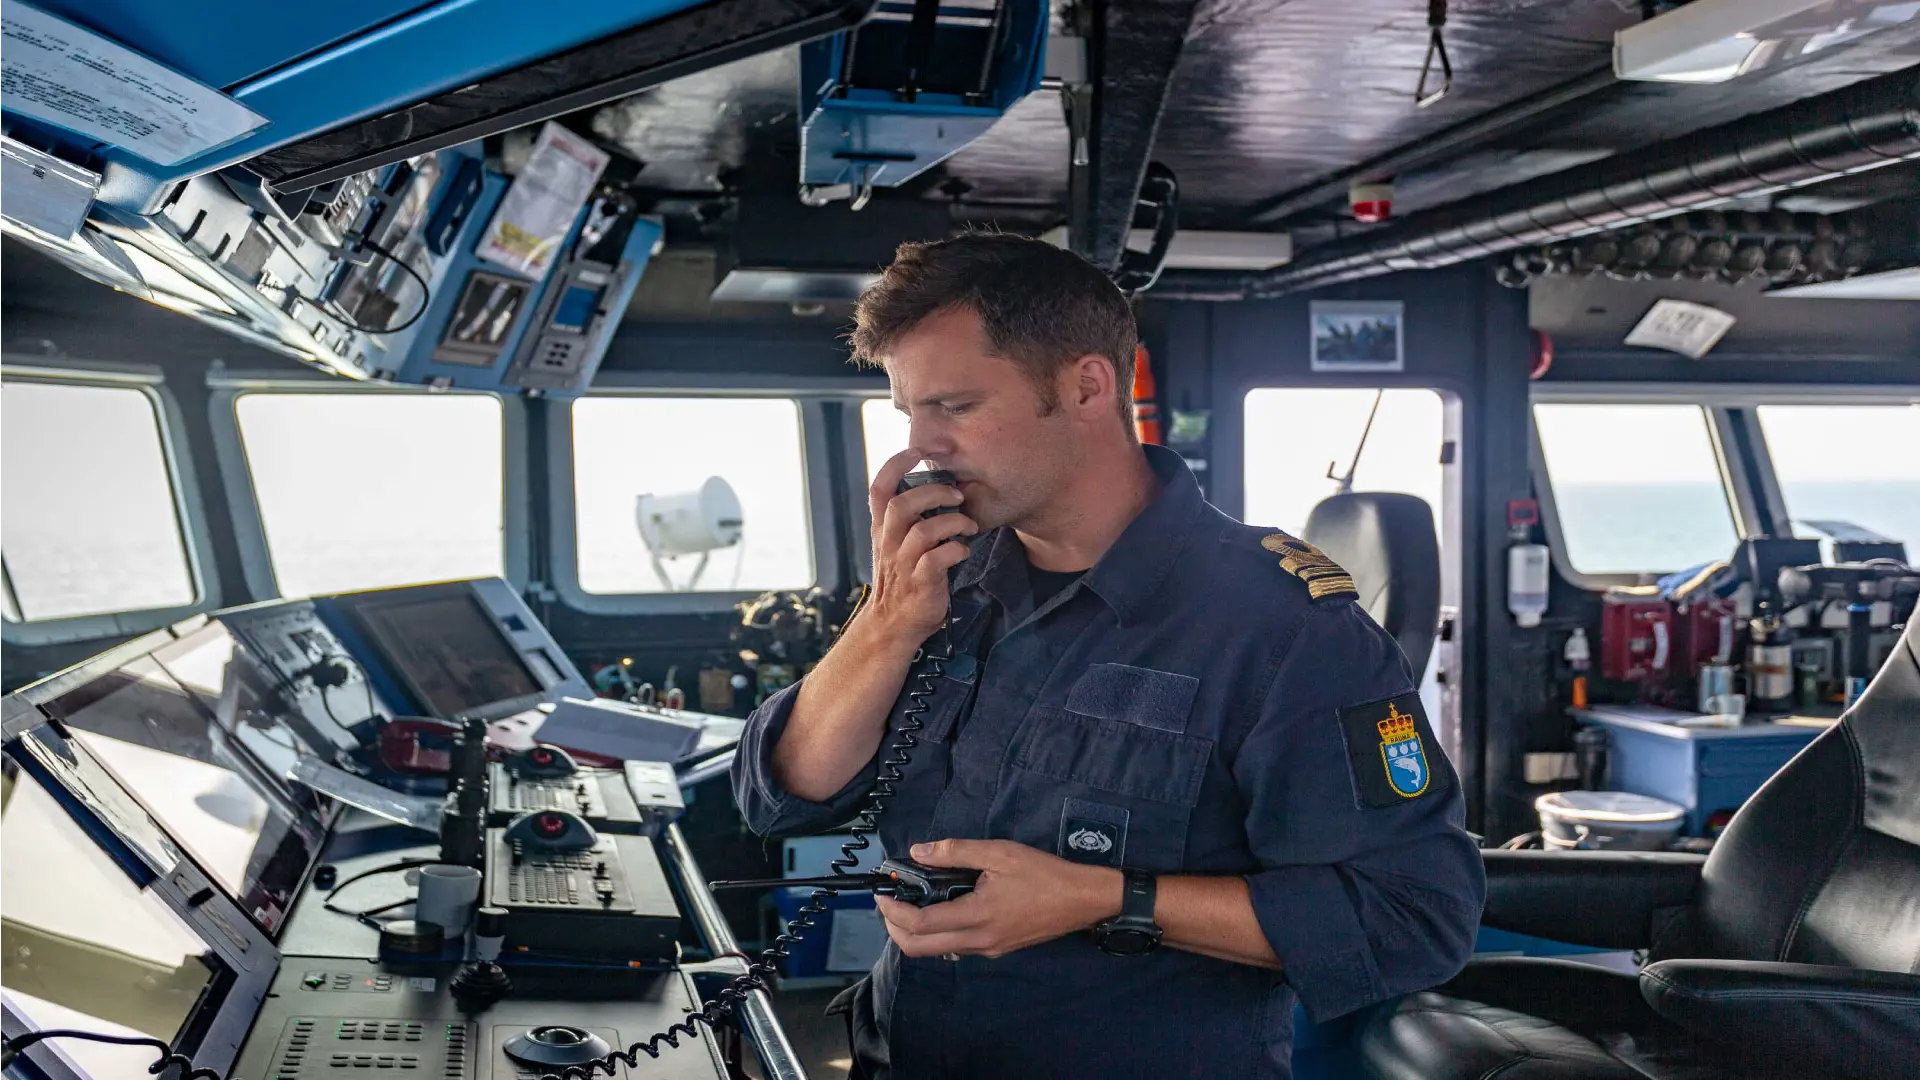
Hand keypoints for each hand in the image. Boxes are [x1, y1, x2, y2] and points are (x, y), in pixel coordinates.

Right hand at [865, 447, 978, 639]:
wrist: (892, 625)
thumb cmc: (902, 579)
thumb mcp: (895, 545)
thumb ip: (908, 519)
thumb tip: (935, 488)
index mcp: (882, 529)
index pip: (879, 488)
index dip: (896, 464)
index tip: (918, 451)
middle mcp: (888, 543)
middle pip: (902, 505)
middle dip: (933, 492)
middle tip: (958, 496)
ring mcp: (902, 564)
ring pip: (923, 532)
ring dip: (952, 523)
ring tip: (969, 526)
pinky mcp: (920, 584)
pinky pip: (936, 561)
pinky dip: (955, 550)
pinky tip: (962, 551)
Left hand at [873, 839, 1121, 959]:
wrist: (1082, 900)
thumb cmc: (1043, 873)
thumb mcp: (1000, 852)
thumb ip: (956, 851)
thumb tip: (919, 852)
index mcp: (976, 917)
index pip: (920, 924)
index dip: (893, 910)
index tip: (882, 892)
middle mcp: (978, 941)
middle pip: (919, 949)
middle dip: (894, 927)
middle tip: (888, 902)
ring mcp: (987, 949)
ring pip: (936, 951)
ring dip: (914, 931)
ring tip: (911, 901)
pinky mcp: (996, 949)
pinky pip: (956, 947)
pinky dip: (937, 932)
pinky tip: (942, 906)